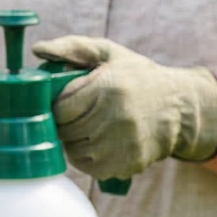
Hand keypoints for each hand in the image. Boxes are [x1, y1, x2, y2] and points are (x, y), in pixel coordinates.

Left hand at [31, 36, 216, 180]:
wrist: (179, 106)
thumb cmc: (137, 77)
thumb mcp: (108, 53)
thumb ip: (71, 47)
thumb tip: (37, 49)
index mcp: (109, 88)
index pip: (60, 108)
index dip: (58, 106)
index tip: (65, 102)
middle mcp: (117, 118)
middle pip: (65, 131)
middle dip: (65, 124)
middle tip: (76, 116)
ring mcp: (124, 144)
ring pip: (74, 151)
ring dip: (74, 142)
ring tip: (89, 128)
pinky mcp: (129, 164)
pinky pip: (90, 168)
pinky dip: (88, 158)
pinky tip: (98, 143)